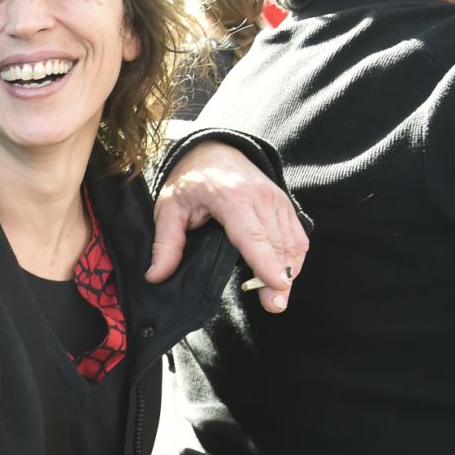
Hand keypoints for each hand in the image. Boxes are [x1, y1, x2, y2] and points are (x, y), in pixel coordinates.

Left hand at [148, 141, 307, 313]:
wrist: (214, 149)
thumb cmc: (190, 179)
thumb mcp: (168, 207)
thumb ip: (166, 243)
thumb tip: (156, 275)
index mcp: (230, 198)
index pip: (253, 236)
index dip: (266, 262)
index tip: (277, 285)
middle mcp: (260, 198)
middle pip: (278, 245)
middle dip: (280, 278)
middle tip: (274, 306)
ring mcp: (277, 200)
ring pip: (293, 243)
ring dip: (290, 272)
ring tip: (277, 298)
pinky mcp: (285, 204)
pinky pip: (298, 236)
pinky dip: (295, 259)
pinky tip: (284, 276)